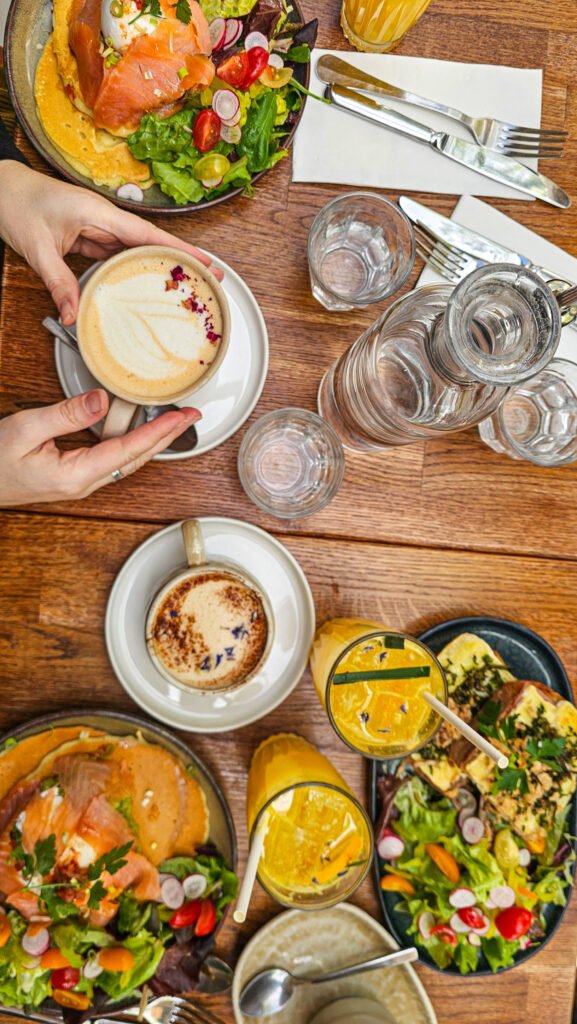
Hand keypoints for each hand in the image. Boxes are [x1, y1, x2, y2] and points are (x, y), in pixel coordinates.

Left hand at [0, 162, 223, 325]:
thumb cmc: (16, 205)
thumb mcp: (37, 248)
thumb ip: (57, 282)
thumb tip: (73, 315)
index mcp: (98, 213)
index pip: (148, 235)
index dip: (180, 250)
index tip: (205, 262)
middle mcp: (104, 218)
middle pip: (151, 243)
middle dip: (182, 259)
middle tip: (210, 279)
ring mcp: (99, 228)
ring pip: (137, 251)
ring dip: (160, 267)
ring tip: (185, 287)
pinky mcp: (90, 237)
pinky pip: (119, 256)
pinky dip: (135, 271)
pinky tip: (146, 287)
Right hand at [0, 389, 200, 505]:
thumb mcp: (24, 430)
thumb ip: (64, 414)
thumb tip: (101, 401)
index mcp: (75, 475)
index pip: (128, 450)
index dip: (158, 431)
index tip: (180, 416)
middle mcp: (84, 483)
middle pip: (137, 458)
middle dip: (167, 436)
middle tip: (192, 415)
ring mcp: (81, 481)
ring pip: (128, 460)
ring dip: (154, 439)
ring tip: (175, 420)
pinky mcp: (76, 476)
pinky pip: (114, 459)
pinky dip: (134, 442)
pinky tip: (143, 431)